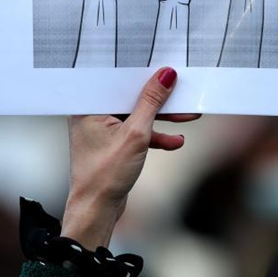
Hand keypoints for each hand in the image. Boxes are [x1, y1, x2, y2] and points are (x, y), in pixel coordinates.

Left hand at [62, 68, 199, 249]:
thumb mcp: (136, 133)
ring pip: (137, 114)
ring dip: (162, 118)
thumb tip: (165, 75)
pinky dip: (155, 135)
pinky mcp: (114, 143)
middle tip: (182, 89)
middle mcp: (92, 113)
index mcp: (88, 105)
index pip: (118, 78)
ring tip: (189, 115)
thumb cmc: (105, 174)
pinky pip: (137, 131)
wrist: (97, 211)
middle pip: (131, 96)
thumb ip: (151, 102)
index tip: (165, 66)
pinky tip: (176, 141)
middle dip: (159, 97)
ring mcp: (103, 128)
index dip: (142, 70)